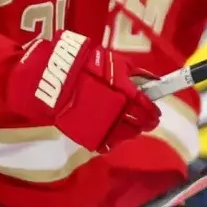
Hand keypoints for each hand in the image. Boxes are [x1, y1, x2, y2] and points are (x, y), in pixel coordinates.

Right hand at [7, 31, 160, 152]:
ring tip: (126, 123)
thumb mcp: (114, 63)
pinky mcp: (90, 137)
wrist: (52, 80)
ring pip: (126, 136)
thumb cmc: (83, 66)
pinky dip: (113, 138)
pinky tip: (111, 130)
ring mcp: (104, 128)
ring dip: (130, 130)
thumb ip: (134, 75)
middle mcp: (119, 114)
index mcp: (127, 95)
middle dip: (144, 122)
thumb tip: (152, 81)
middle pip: (140, 125)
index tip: (154, 111)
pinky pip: (108, 143)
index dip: (153, 112)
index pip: (148, 110)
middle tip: (144, 119)